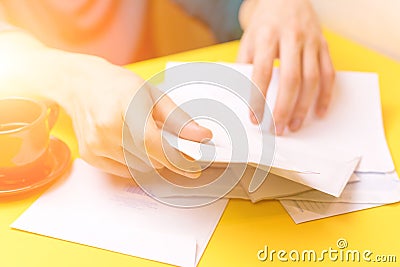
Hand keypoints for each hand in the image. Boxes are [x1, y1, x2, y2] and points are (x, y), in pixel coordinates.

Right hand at [0, 30, 211, 177]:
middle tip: (166, 140)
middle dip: (166, 155)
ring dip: (149, 158)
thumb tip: (202, 136)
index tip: (194, 168)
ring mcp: (95, 144)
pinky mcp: (90, 155)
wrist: (80, 85)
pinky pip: (124, 171)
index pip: (155, 144)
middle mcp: (107, 128)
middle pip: (150, 159)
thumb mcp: (153, 94)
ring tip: (140, 134)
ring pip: (139, 167)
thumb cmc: (118, 86)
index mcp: (126, 106)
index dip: (178, 159)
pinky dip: (134, 161)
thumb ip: (178, 119)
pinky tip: (127, 142)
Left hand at [237, 0, 334, 134]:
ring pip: (312, 79)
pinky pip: (329, 73)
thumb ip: (245, 64)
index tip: (255, 118)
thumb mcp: (248, 39)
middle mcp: (291, 38)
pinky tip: (319, 112)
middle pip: (291, 78)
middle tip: (278, 129)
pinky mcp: (324, 45)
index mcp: (267, 36)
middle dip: (284, 107)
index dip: (258, 97)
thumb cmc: (265, 24)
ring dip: (304, 106)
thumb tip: (240, 95)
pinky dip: (326, 95)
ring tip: (295, 126)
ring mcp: (311, 41)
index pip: (262, 72)